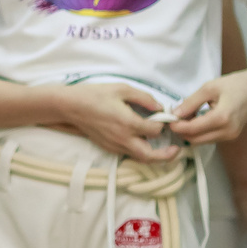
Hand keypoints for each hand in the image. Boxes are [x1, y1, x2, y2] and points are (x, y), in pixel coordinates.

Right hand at [57, 83, 182, 162]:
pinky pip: (129, 153)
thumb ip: (144, 97)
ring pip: (140, 158)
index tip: (165, 118)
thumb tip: (160, 107)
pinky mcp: (108, 147)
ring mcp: (115, 145)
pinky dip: (140, 152)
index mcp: (128, 122)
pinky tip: (142, 142)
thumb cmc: (94, 94)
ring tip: (164, 150)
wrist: (69, 106)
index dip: (164, 124)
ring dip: (154, 155)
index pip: (156, 131)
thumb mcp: (121, 88)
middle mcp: (123, 138)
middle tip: (177, 150)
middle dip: (167, 155)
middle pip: (150, 156)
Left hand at [169, 67, 246, 145]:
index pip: (192, 129)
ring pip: (201, 141)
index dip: (176, 126)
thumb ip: (190, 102)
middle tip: (171, 117)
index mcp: (222, 118)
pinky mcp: (231, 136)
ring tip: (183, 116)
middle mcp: (228, 131)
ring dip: (189, 132)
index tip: (165, 118)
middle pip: (195, 139)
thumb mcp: (209, 88)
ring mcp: (231, 136)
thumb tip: (174, 114)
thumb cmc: (234, 84)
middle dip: (181, 131)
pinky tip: (194, 119)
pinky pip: (209, 138)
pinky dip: (199, 132)